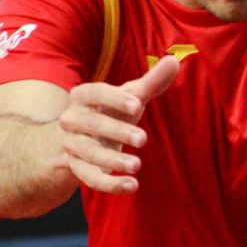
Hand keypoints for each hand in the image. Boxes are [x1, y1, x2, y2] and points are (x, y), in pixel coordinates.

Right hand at [58, 55, 179, 192]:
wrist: (78, 139)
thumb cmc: (111, 111)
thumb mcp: (129, 97)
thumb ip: (151, 82)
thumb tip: (174, 61)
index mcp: (83, 96)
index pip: (94, 92)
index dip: (114, 98)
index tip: (137, 105)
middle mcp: (72, 119)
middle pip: (92, 124)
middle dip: (117, 131)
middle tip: (143, 139)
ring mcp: (73, 145)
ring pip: (89, 153)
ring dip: (112, 161)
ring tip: (136, 166)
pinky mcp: (77, 168)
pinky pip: (89, 178)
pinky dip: (109, 184)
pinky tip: (132, 186)